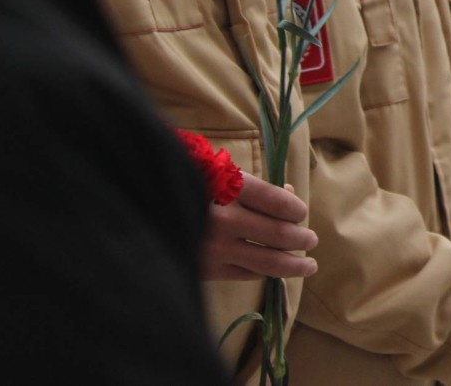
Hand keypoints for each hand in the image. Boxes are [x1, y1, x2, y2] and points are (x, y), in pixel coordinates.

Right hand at [201, 174, 316, 281]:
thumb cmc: (192, 186)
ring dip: (295, 265)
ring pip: (269, 262)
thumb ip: (257, 187)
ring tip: (309, 266)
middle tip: (312, 240)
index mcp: (231, 189)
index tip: (302, 214)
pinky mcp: (206, 270)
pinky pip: (247, 274)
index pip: (279, 202)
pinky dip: (266, 271)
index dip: (297, 210)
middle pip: (279, 234)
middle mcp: (224, 219)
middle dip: (302, 239)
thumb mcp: (222, 176)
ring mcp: (214, 248)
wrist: (138, 216)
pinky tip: (275, 269)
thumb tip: (290, 192)